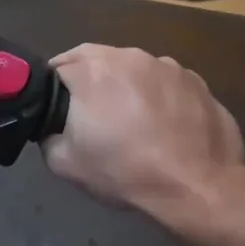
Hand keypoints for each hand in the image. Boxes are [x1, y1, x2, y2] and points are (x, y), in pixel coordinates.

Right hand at [42, 44, 243, 216]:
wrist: (198, 188)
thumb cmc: (125, 171)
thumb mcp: (64, 162)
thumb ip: (46, 135)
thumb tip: (52, 127)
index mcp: (91, 70)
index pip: (56, 68)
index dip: (53, 91)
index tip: (58, 113)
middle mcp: (128, 57)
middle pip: (95, 60)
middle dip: (88, 82)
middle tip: (91, 115)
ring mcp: (168, 66)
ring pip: (133, 70)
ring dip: (126, 87)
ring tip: (132, 121)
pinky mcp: (197, 82)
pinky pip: (166, 84)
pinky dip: (159, 97)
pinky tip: (163, 126)